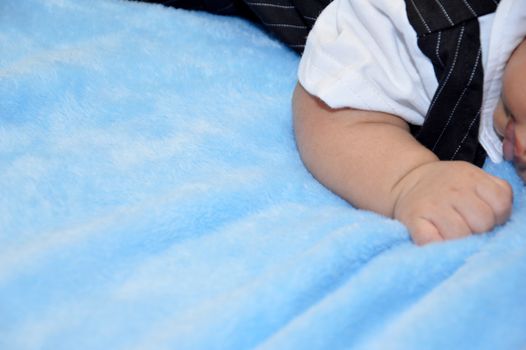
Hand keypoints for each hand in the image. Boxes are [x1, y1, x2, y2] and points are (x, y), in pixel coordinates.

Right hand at [392, 161, 512, 244]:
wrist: (407, 179)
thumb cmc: (448, 185)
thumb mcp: (474, 177)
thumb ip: (495, 191)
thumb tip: (502, 219)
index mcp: (471, 177)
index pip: (500, 205)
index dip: (498, 216)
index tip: (486, 216)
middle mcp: (452, 190)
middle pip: (482, 223)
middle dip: (478, 229)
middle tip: (467, 225)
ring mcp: (432, 205)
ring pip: (460, 236)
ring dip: (459, 240)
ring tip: (452, 233)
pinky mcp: (413, 219)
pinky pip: (431, 241)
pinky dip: (437, 246)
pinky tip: (437, 240)